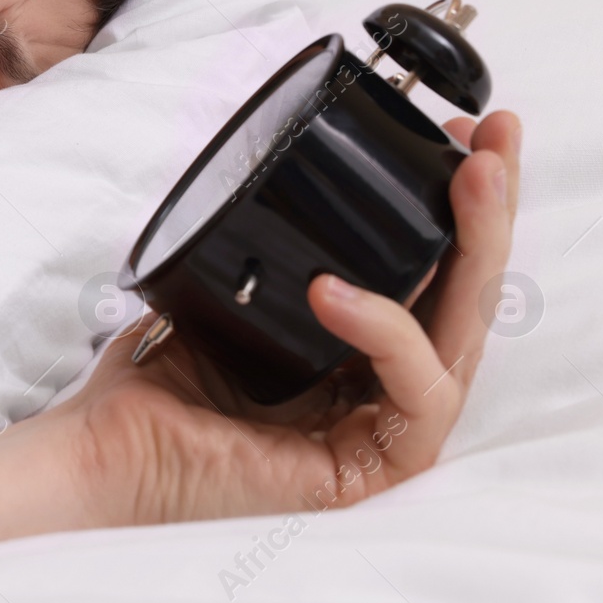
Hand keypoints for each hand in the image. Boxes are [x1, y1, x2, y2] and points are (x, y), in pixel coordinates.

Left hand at [56, 110, 521, 526]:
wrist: (106, 453)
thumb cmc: (151, 387)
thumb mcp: (218, 287)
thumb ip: (272, 245)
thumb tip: (300, 172)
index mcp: (349, 348)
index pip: (427, 274)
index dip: (452, 205)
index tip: (462, 133)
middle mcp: (376, 386)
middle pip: (463, 298)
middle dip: (490, 211)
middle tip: (496, 140)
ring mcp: (380, 428)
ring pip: (461, 340)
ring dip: (475, 251)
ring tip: (468, 180)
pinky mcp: (373, 469)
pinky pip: (417, 395)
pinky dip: (388, 333)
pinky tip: (337, 292)